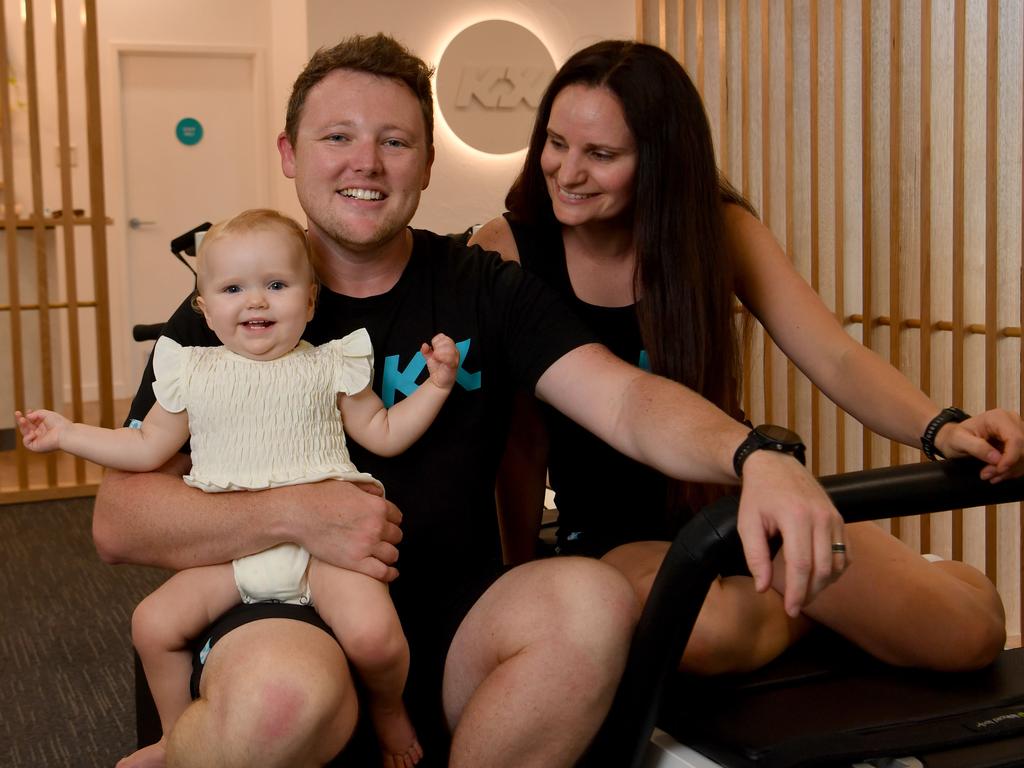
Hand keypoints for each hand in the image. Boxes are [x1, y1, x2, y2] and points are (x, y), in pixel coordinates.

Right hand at [15, 409, 68, 452]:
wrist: (64, 433)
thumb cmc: (59, 423)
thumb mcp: (46, 414)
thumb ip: (35, 414)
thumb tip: (27, 416)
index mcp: (45, 426)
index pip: (33, 422)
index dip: (29, 416)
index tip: (29, 410)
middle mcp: (41, 433)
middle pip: (27, 427)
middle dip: (21, 420)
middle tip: (17, 413)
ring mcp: (38, 440)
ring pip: (25, 433)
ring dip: (22, 426)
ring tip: (22, 420)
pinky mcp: (36, 447)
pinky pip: (26, 442)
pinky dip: (27, 437)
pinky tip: (33, 433)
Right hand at [288, 480, 404, 582]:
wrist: (299, 513)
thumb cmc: (320, 497)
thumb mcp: (349, 485)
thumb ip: (369, 490)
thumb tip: (380, 494)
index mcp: (377, 507)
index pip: (397, 517)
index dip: (392, 520)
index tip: (387, 524)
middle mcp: (376, 526)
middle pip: (396, 536)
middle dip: (390, 536)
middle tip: (381, 538)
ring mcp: (367, 545)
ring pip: (392, 554)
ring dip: (389, 554)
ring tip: (383, 554)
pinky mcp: (355, 562)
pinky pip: (382, 572)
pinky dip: (389, 573)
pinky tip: (390, 572)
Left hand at [422, 333, 459, 390]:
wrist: (439, 381)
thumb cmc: (437, 368)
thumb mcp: (429, 357)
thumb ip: (425, 350)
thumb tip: (424, 345)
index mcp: (448, 346)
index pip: (442, 337)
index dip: (435, 341)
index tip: (433, 348)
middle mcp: (453, 350)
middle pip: (447, 340)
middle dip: (437, 346)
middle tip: (435, 354)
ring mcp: (455, 357)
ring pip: (449, 348)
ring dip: (440, 352)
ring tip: (436, 357)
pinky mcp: (454, 364)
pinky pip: (450, 358)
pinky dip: (443, 357)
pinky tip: (439, 359)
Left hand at [736, 450, 844, 617]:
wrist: (775, 465)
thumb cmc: (759, 495)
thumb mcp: (747, 523)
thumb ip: (755, 556)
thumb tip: (762, 587)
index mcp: (795, 517)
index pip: (801, 565)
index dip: (796, 592)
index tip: (790, 610)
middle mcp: (820, 517)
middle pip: (823, 568)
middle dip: (810, 593)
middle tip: (795, 606)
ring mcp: (833, 517)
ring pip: (837, 563)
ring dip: (823, 584)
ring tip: (804, 593)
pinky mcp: (839, 519)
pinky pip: (845, 553)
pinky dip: (835, 570)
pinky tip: (819, 577)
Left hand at [934, 409, 1023, 482]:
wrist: (953, 438)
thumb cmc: (954, 436)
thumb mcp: (958, 440)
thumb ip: (977, 447)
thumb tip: (997, 459)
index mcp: (998, 417)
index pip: (1016, 439)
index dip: (1011, 457)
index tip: (998, 470)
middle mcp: (1012, 421)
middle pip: (1023, 449)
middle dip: (1007, 466)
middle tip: (987, 474)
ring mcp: (1018, 432)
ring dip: (1009, 470)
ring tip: (988, 474)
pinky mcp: (1019, 443)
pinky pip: (1022, 460)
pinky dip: (1012, 470)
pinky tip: (996, 473)